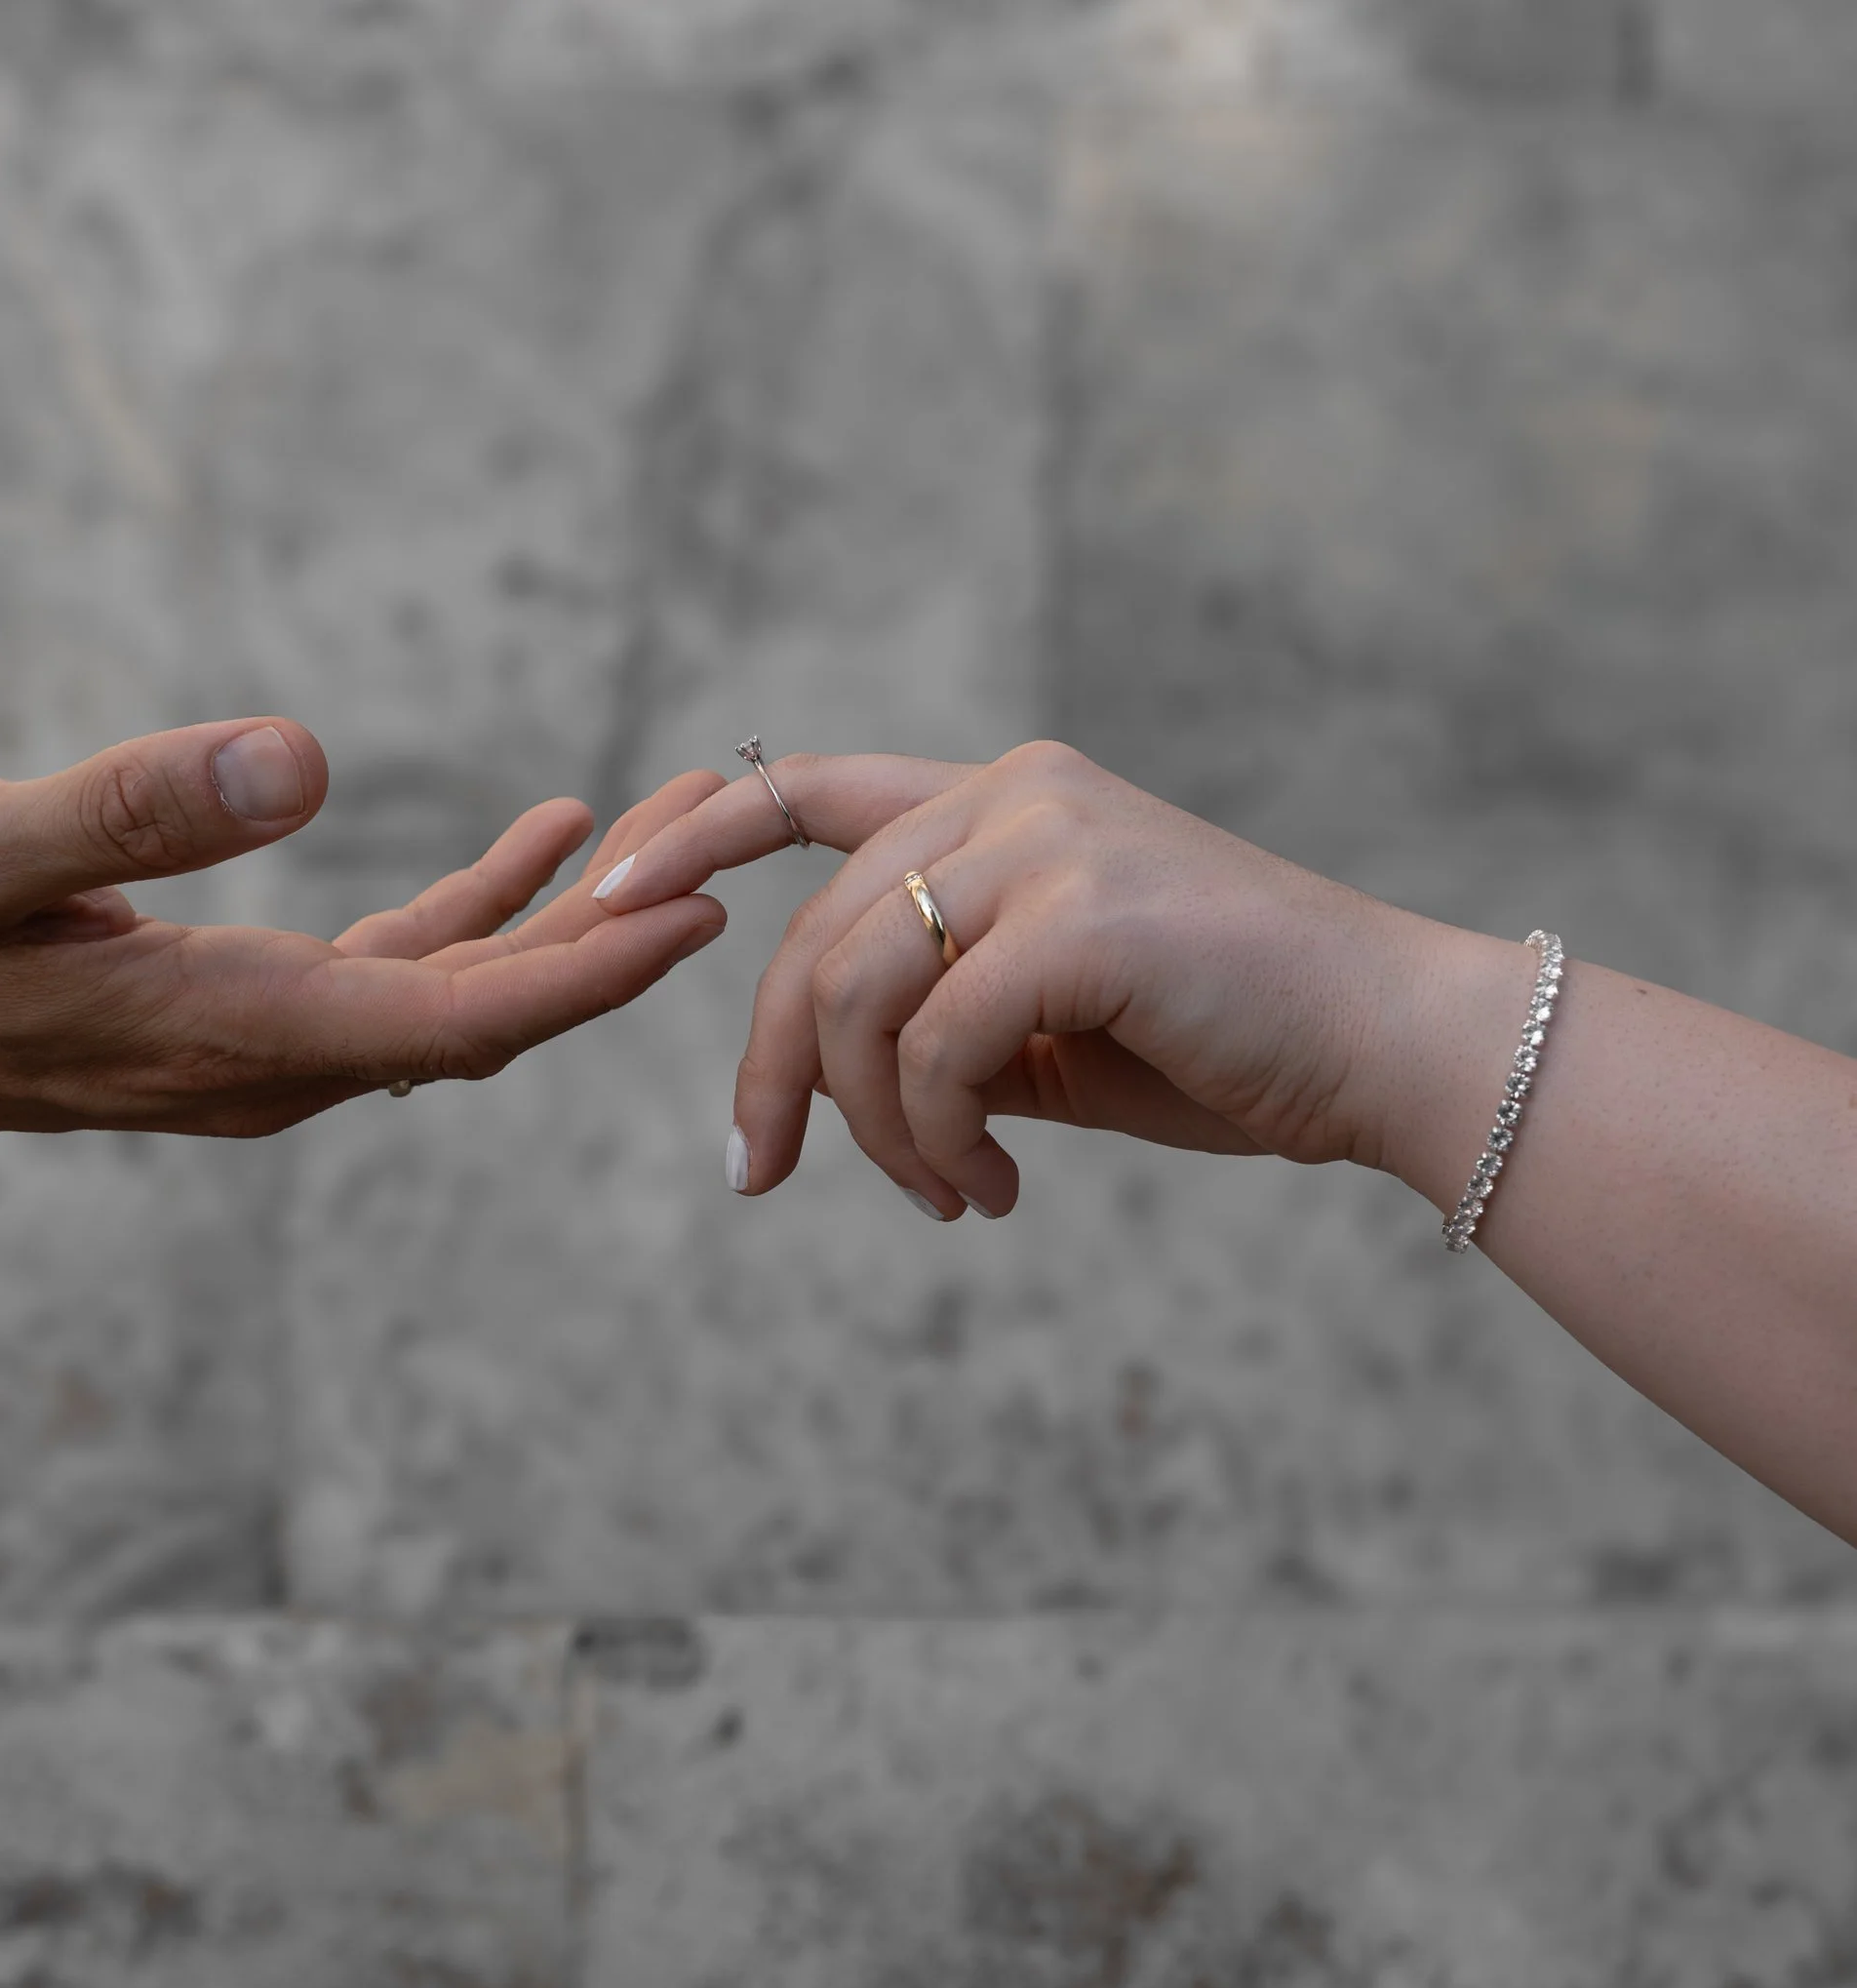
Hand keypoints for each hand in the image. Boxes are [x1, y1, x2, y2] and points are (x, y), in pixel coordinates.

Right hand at [0, 720, 730, 1177]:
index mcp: (232, 1034)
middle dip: (615, 936)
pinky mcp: (248, 1018)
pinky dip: (481, 913)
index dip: (581, 973)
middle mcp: (272, 1066)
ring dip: (566, 922)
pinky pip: (402, 977)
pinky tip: (542, 840)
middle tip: (730, 830)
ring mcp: (267, 1051)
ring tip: (672, 822)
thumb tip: (301, 757)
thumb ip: (135, 807)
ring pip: (457, 999)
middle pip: (486, 1016)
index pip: (451, 1022)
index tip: (695, 911)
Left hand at [597, 740, 1478, 1222]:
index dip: (687, 839)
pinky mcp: (1083, 912)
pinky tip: (995, 1192)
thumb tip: (830, 1077)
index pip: (802, 788)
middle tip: (764, 1181)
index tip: (601, 903)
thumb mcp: (1054, 1029)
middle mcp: (1015, 792)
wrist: (1385, 1050)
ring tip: (950, 1199)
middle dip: (770, 1075)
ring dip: (880, 1130)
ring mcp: (1049, 840)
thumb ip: (944, 1014)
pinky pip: (936, 1044)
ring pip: (857, 996)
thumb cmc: (1229, 1047)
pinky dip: (941, 1137)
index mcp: (1004, 797)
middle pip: (810, 937)